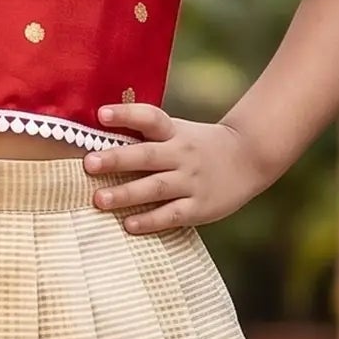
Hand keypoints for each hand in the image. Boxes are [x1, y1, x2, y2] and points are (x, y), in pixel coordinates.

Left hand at [81, 101, 275, 232]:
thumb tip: (97, 135)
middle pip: (147, 155)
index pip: (150, 118)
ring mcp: (192, 181)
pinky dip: (150, 220)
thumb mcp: (178, 132)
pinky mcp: (200, 207)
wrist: (249, 158)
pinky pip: (172, 215)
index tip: (101, 114)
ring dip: (126, 194)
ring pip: (156, 187)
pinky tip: (128, 225)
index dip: (126, 114)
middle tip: (89, 163)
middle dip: (117, 159)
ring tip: (99, 199)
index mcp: (174, 132)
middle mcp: (182, 154)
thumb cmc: (198, 145)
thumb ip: (145, 135)